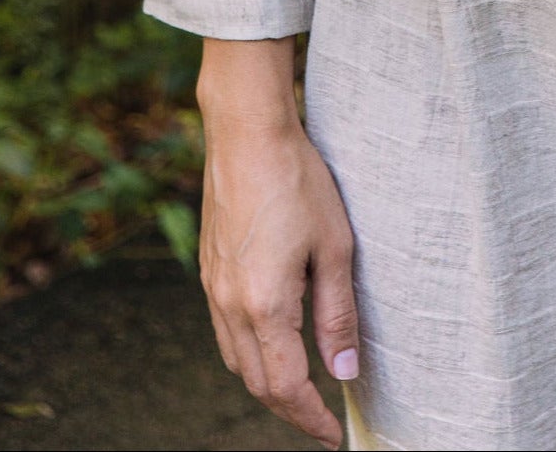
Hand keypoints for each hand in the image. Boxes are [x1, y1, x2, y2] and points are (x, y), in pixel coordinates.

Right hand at [197, 37, 358, 450]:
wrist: (247, 134)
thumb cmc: (298, 181)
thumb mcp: (334, 247)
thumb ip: (337, 313)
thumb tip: (345, 370)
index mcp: (264, 306)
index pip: (287, 386)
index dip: (311, 418)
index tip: (334, 435)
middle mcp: (230, 306)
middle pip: (257, 382)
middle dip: (290, 408)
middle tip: (322, 419)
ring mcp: (213, 288)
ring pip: (236, 360)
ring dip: (267, 383)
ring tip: (302, 389)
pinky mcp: (209, 269)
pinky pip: (225, 331)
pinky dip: (248, 352)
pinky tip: (271, 341)